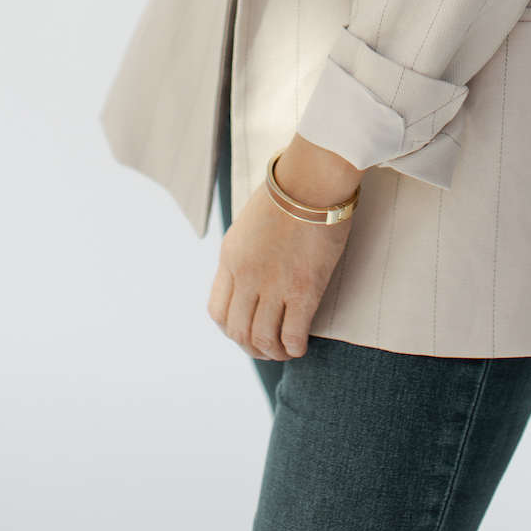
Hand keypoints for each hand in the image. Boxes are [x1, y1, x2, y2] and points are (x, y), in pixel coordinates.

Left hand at [207, 136, 362, 360]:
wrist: (313, 179)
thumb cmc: (288, 193)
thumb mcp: (248, 224)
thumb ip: (245, 253)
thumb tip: (251, 278)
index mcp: (229, 258)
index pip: (218, 311)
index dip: (230, 329)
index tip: (245, 331)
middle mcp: (245, 276)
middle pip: (238, 331)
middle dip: (251, 347)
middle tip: (266, 348)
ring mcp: (273, 285)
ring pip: (262, 339)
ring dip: (272, 352)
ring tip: (284, 350)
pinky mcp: (303, 290)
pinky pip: (291, 335)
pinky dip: (294, 348)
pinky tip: (300, 345)